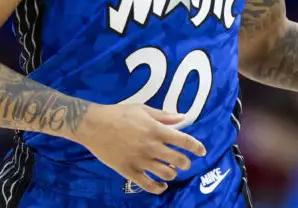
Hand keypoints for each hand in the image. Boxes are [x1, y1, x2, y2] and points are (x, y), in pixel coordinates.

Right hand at [74, 103, 205, 194]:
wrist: (95, 125)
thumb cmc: (119, 113)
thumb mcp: (143, 109)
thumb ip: (164, 115)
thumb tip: (182, 118)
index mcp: (156, 129)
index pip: (183, 140)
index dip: (196, 147)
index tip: (202, 151)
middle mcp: (151, 147)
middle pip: (178, 160)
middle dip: (185, 162)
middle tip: (185, 162)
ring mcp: (140, 161)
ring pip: (165, 174)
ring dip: (172, 173)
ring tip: (171, 170)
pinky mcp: (129, 171)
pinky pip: (147, 185)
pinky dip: (158, 188)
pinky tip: (161, 187)